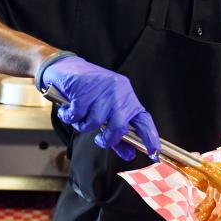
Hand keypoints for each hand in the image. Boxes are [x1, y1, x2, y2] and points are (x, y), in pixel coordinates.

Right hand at [40, 56, 159, 160]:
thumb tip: (129, 153)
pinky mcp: (85, 91)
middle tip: (99, 139)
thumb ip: (117, 132)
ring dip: (82, 125)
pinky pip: (77, 116)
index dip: (150, 137)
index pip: (143, 120)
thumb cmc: (88, 91)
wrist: (67, 67)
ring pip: (95, 123)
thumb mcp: (107, 110)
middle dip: (107, 139)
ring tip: (79, 114)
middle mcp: (119, 93)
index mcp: (128, 98)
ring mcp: (102, 91)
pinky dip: (69, 116)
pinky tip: (69, 107)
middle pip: (119, 127)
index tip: (154, 152)